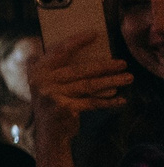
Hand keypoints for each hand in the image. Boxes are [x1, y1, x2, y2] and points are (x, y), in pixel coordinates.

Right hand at [29, 30, 129, 154]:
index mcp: (38, 69)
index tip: (94, 34)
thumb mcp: (46, 82)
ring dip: (111, 81)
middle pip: (79, 69)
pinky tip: (121, 99)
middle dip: (104, 65)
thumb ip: (55, 66)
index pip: (59, 50)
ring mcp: (52, 95)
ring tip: (128, 78)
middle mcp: (42, 80)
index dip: (77, 41)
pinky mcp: (64, 108)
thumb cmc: (53, 102)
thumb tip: (81, 48)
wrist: (48, 132)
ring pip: (88, 85)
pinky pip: (91, 102)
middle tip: (122, 63)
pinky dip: (108, 101)